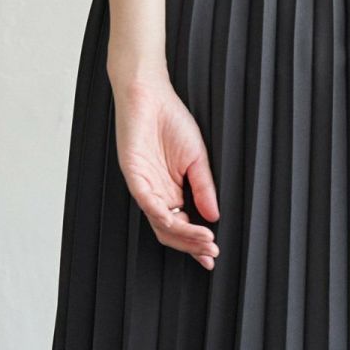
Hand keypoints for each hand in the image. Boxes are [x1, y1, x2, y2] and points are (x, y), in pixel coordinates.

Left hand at [110, 70, 219, 269]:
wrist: (151, 94)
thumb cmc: (171, 121)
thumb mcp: (198, 159)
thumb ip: (204, 188)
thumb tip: (214, 216)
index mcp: (170, 192)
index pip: (181, 227)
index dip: (197, 243)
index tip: (213, 255)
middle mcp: (156, 194)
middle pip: (170, 233)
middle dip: (192, 246)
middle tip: (211, 252)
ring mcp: (144, 187)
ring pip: (160, 224)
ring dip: (184, 236)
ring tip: (205, 240)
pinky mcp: (134, 176)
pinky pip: (148, 203)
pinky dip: (166, 216)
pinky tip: (183, 221)